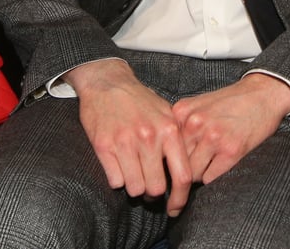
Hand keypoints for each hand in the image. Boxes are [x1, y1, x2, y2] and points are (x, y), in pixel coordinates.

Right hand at [66, 60, 192, 216]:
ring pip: (135, 188)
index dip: (180, 199)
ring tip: (133, 174)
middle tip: (148, 186)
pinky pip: (115, 180)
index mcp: (168, 130)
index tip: (175, 209)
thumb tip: (186, 172)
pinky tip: (118, 166)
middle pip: (156, 188)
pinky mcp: (103, 145)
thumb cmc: (138, 99)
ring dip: (134, 186)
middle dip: (152, 193)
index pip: (182, 176)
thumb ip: (176, 139)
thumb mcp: (165, 112)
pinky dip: (117, 179)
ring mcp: (125, 142)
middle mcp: (148, 137)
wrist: (106, 81)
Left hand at [172, 72, 289, 185]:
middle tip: (189, 173)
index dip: (168, 159)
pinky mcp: (231, 150)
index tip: (170, 168)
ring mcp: (213, 136)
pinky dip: (213, 177)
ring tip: (206, 168)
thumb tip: (165, 154)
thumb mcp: (198, 106)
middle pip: (176, 161)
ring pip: (192, 174)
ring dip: (198, 176)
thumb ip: (182, 125)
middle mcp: (195, 123)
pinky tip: (219, 166)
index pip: (164, 146)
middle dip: (181, 171)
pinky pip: (210, 178)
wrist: (261, 94)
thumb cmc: (230, 102)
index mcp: (182, 112)